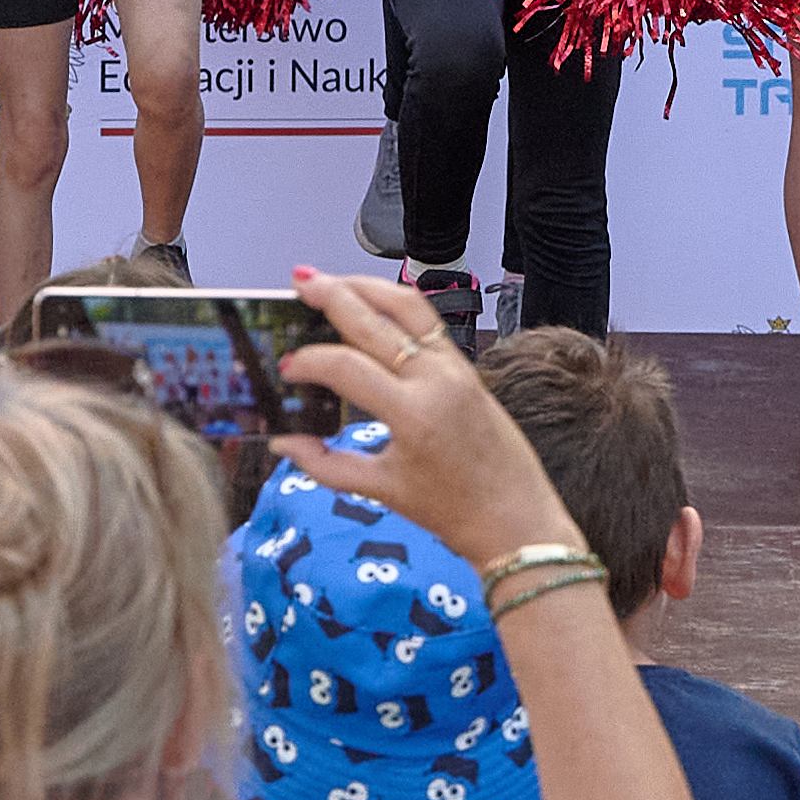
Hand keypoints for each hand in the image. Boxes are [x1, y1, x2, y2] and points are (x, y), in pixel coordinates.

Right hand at [265, 266, 570, 558]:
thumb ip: (325, 465)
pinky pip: (428, 322)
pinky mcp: (467, 368)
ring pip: (407, 306)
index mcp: (413, 413)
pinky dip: (395, 306)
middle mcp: (437, 380)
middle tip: (299, 283)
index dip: (307, 363)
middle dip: (332, 295)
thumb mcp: (382, 489)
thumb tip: (284, 443)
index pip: (345, 366)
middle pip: (374, 319)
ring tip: (333, 280)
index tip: (286, 369)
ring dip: (367, 287)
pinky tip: (372, 304)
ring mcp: (456, 368)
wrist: (515, 519)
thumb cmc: (455, 511)